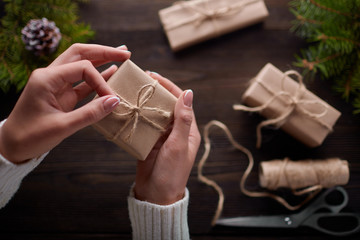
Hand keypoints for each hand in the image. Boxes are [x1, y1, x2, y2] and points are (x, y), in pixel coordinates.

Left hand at [0, 43, 130, 162]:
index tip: (112, 100)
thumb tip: (115, 101)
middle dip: (104, 52)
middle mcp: (50, 75)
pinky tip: (111, 72)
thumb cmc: (31, 136)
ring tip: (122, 56)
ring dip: (101, 59)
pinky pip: (81, 81)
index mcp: (46, 78)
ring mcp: (56, 83)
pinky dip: (97, 77)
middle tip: (125, 53)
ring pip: (81, 64)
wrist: (13, 146)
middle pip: (80, 54)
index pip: (83, 69)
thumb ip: (90, 113)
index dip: (101, 81)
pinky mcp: (61, 94)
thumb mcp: (62, 126)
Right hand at [134, 72, 200, 204]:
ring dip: (145, 102)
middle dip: (155, 92)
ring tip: (132, 90)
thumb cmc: (172, 172)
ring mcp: (161, 136)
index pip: (181, 102)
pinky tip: (128, 108)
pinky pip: (144, 124)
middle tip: (140, 80)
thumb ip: (183, 119)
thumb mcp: (179, 144)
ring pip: (154, 113)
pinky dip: (137, 115)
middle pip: (166, 105)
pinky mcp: (149, 142)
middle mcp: (175, 131)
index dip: (169, 87)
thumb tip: (188, 93)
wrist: (156, 195)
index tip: (155, 76)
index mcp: (188, 130)